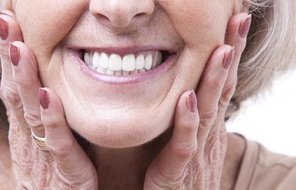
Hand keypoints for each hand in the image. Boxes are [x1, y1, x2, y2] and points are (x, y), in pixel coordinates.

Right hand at [0, 11, 97, 188]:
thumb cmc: (48, 175)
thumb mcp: (32, 143)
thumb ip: (22, 113)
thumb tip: (2, 84)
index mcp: (23, 130)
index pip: (13, 86)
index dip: (9, 55)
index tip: (6, 22)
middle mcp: (29, 138)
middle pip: (17, 93)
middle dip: (11, 57)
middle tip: (5, 21)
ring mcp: (43, 154)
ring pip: (32, 112)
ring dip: (25, 79)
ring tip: (19, 48)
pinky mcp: (65, 170)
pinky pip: (57, 142)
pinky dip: (52, 118)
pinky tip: (47, 94)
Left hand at [144, 13, 250, 188]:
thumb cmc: (180, 175)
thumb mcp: (190, 141)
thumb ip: (191, 118)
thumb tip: (191, 91)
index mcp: (208, 126)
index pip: (221, 84)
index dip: (228, 54)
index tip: (233, 23)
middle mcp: (207, 134)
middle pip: (222, 89)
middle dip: (231, 54)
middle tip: (239, 20)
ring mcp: (196, 151)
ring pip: (208, 111)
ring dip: (215, 79)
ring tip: (222, 49)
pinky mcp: (178, 169)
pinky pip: (185, 144)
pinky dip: (187, 121)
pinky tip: (188, 98)